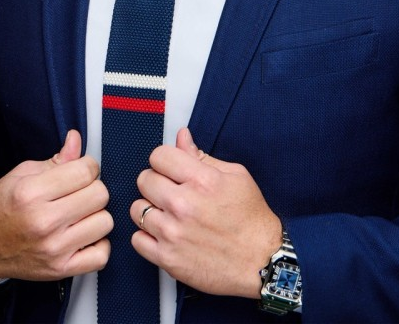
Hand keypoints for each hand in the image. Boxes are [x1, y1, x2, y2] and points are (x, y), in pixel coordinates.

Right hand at [0, 130, 112, 281]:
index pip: (86, 170)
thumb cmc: (0, 206)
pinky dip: (98, 244)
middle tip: (78, 192)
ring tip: (79, 214)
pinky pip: (101, 255)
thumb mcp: (22, 174)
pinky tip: (83, 235)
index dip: (87, 166)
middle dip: (93, 188)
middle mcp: (44, 222)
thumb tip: (76, 139)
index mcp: (32, 193)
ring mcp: (53, 249)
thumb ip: (56, 159)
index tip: (79, 171)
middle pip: (100, 195)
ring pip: (105, 222)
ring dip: (96, 215)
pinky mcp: (60, 270)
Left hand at [130, 127, 281, 297]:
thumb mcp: (235, 176)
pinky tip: (164, 233)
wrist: (261, 261)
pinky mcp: (167, 258)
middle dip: (157, 181)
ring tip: (168, 214)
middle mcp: (183, 205)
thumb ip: (202, 156)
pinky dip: (147, 236)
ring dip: (151, 209)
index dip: (165, 160)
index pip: (159, 156)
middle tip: (172, 191)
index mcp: (201, 180)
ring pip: (137, 208)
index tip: (171, 168)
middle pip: (145, 179)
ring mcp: (173, 233)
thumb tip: (182, 137)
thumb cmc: (251, 219)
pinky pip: (137, 239)